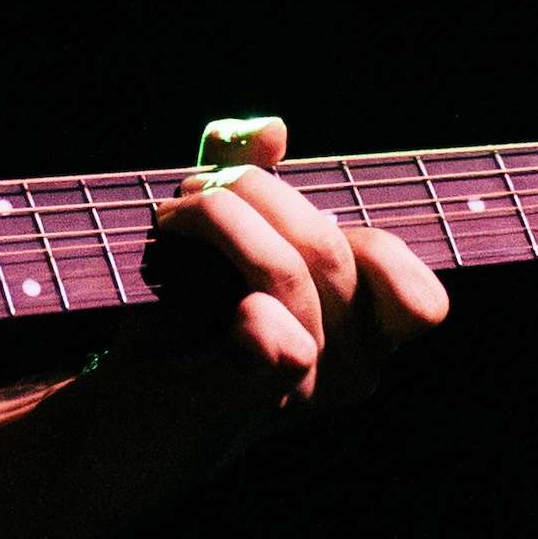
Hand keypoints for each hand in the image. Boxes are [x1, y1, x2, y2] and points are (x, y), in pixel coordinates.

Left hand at [154, 113, 447, 419]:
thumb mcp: (223, 240)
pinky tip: (184, 295)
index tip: (287, 210)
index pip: (420, 300)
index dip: (373, 246)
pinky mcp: (246, 403)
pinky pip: (276, 340)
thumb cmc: (180, 320)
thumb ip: (250, 175)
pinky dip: (238, 303)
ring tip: (171, 217)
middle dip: (251, 191)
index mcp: (362, 335)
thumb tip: (274, 128)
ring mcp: (303, 393)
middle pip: (329, 249)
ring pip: (287, 273)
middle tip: (191, 191)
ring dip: (218, 219)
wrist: (116, 410)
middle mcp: (349, 371)